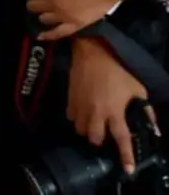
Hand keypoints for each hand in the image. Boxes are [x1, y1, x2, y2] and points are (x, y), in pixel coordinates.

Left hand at [30, 0, 134, 39]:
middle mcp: (52, 4)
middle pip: (33, 6)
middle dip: (34, 2)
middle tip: (39, 0)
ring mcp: (63, 16)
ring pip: (44, 18)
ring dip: (42, 14)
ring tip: (45, 12)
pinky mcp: (75, 25)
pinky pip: (58, 33)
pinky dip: (48, 35)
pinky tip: (41, 36)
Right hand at [68, 36, 156, 173]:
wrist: (92, 52)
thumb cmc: (118, 70)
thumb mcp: (138, 90)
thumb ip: (146, 111)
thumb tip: (154, 129)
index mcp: (115, 111)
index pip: (122, 139)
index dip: (126, 156)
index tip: (128, 170)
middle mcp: (96, 112)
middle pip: (94, 138)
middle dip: (100, 140)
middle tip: (105, 132)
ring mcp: (80, 106)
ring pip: (80, 130)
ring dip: (88, 130)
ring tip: (94, 123)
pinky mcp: (69, 99)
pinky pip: (71, 117)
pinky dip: (78, 119)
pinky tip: (84, 112)